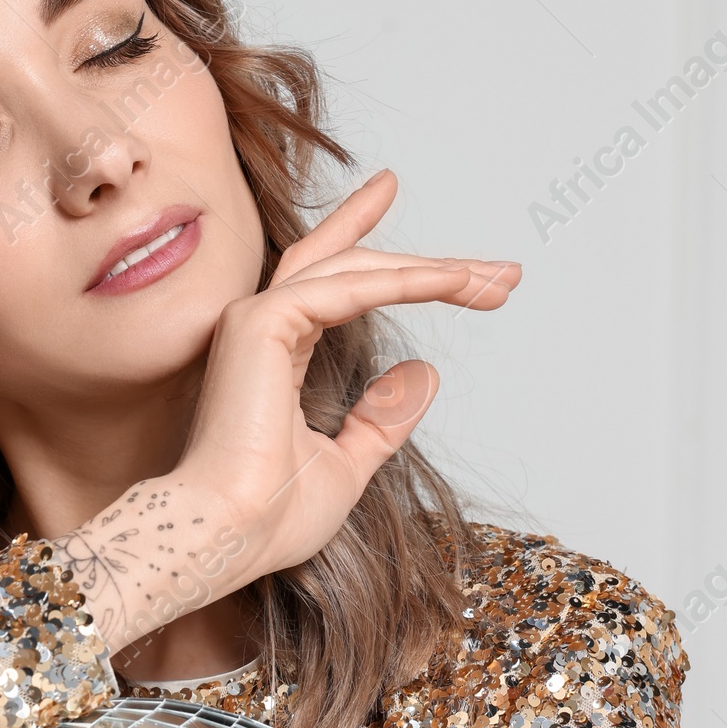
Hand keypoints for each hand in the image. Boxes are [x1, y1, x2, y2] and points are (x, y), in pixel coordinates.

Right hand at [59, 170, 520, 653]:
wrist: (227, 536)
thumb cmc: (269, 517)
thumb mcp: (346, 465)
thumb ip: (381, 420)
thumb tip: (426, 373)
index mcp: (270, 354)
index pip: (323, 278)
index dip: (359, 232)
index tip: (392, 192)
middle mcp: (258, 326)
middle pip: (352, 266)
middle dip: (428, 265)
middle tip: (499, 271)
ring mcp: (256, 319)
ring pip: (358, 269)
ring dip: (434, 271)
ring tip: (497, 280)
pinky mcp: (264, 323)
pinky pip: (355, 288)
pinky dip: (411, 283)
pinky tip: (458, 285)